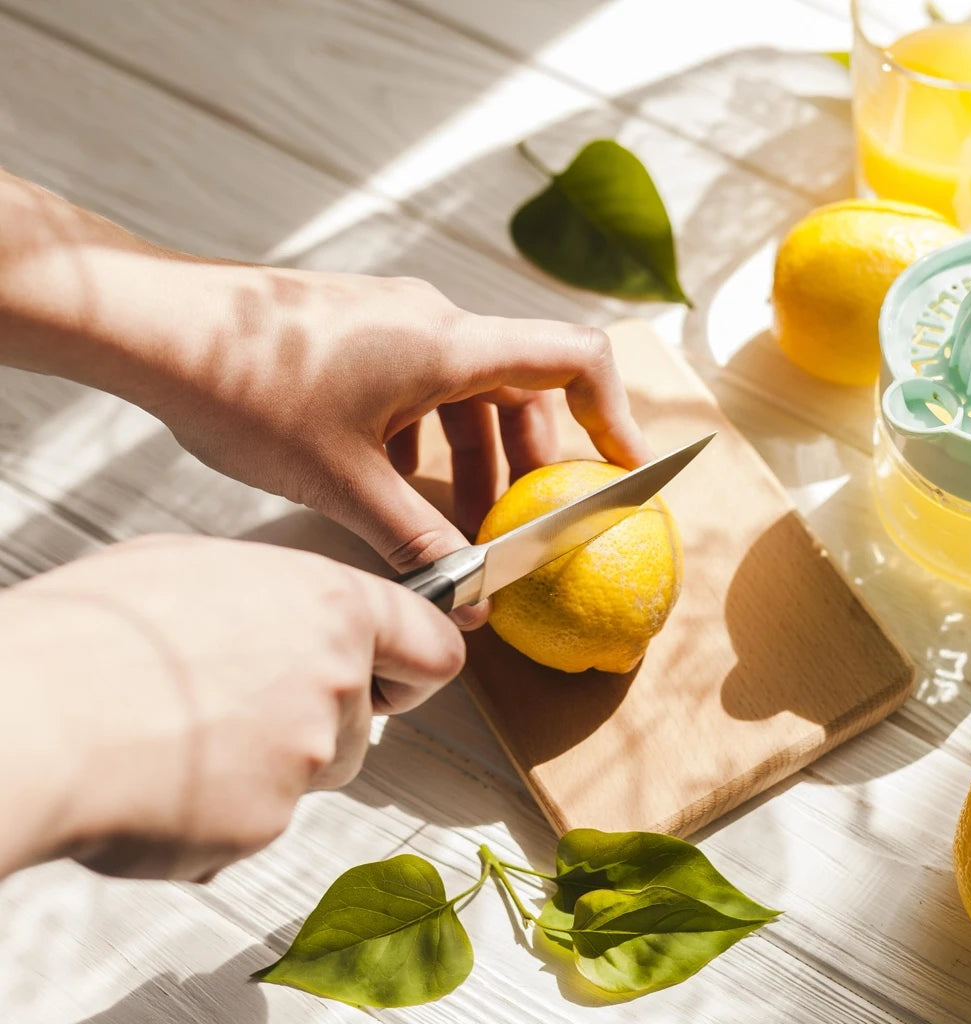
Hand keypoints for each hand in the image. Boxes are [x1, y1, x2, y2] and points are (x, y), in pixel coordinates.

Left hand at [0, 170, 649, 626]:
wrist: (154, 325)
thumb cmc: (246, 391)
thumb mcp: (342, 482)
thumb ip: (416, 540)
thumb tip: (468, 598)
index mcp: (450, 344)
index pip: (574, 360)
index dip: (613, 415)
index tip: (621, 472)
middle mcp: (435, 322)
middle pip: (523, 387)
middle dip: (530, 464)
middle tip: (520, 528)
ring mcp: (395, 321)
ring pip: (470, 391)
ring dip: (476, 457)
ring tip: (453, 524)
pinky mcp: (360, 330)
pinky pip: (424, 383)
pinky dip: (430, 437)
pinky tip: (390, 486)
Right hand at [0, 535, 463, 881]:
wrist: (33, 715)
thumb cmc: (96, 632)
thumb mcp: (196, 566)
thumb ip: (272, 598)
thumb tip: (276, 614)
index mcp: (331, 608)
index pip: (431, 645)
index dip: (414, 668)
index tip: (398, 678)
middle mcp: (336, 684)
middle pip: (362, 723)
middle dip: (314, 725)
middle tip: (230, 707)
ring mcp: (306, 759)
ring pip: (307, 775)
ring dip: (262, 769)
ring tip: (175, 734)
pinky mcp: (264, 825)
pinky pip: (250, 826)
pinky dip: (210, 814)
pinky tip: (155, 777)